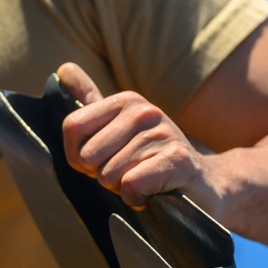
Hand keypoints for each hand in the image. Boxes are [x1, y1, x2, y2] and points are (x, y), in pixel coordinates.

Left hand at [58, 62, 214, 210]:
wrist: (203, 185)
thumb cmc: (151, 159)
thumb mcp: (119, 127)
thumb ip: (90, 101)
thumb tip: (63, 69)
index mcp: (126, 101)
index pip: (71, 127)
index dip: (77, 156)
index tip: (102, 160)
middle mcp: (144, 111)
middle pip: (87, 156)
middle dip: (101, 176)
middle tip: (129, 172)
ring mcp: (162, 134)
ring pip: (108, 176)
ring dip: (122, 189)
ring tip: (145, 181)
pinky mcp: (176, 161)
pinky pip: (130, 185)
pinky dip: (137, 199)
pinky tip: (154, 192)